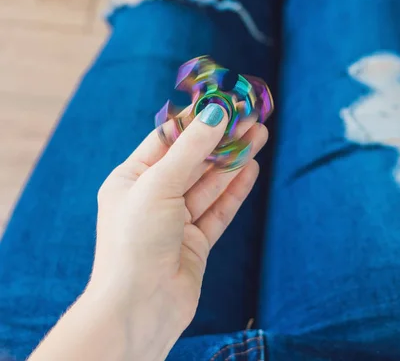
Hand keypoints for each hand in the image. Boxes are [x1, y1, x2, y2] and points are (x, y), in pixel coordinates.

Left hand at [93, 103, 267, 324]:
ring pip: (209, 183)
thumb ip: (191, 149)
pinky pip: (218, 209)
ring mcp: (175, 221)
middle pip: (193, 160)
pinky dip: (235, 189)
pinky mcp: (195, 242)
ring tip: (259, 135)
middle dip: (221, 139)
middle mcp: (152, 198)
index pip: (167, 140)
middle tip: (250, 117)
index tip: (223, 101)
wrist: (140, 307)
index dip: (196, 120)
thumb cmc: (136, 242)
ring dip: (233, 160)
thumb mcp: (159, 185)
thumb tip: (215, 113)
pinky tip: (251, 168)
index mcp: (130, 180)